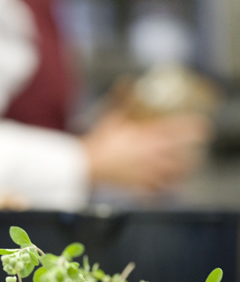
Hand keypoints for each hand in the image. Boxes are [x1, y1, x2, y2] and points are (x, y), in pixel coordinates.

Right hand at [80, 112, 211, 191]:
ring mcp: (145, 173)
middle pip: (180, 159)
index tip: (204, 128)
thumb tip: (127, 81)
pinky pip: (155, 192)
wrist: (86, 164)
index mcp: (147, 138)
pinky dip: (162, 191)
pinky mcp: (137, 185)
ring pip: (171, 178)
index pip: (176, 132)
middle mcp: (150, 157)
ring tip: (185, 172)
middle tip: (196, 155)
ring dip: (180, 175)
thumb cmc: (100, 140)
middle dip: (191, 157)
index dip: (192, 129)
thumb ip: (124, 99)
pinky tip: (165, 190)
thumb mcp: (113, 116)